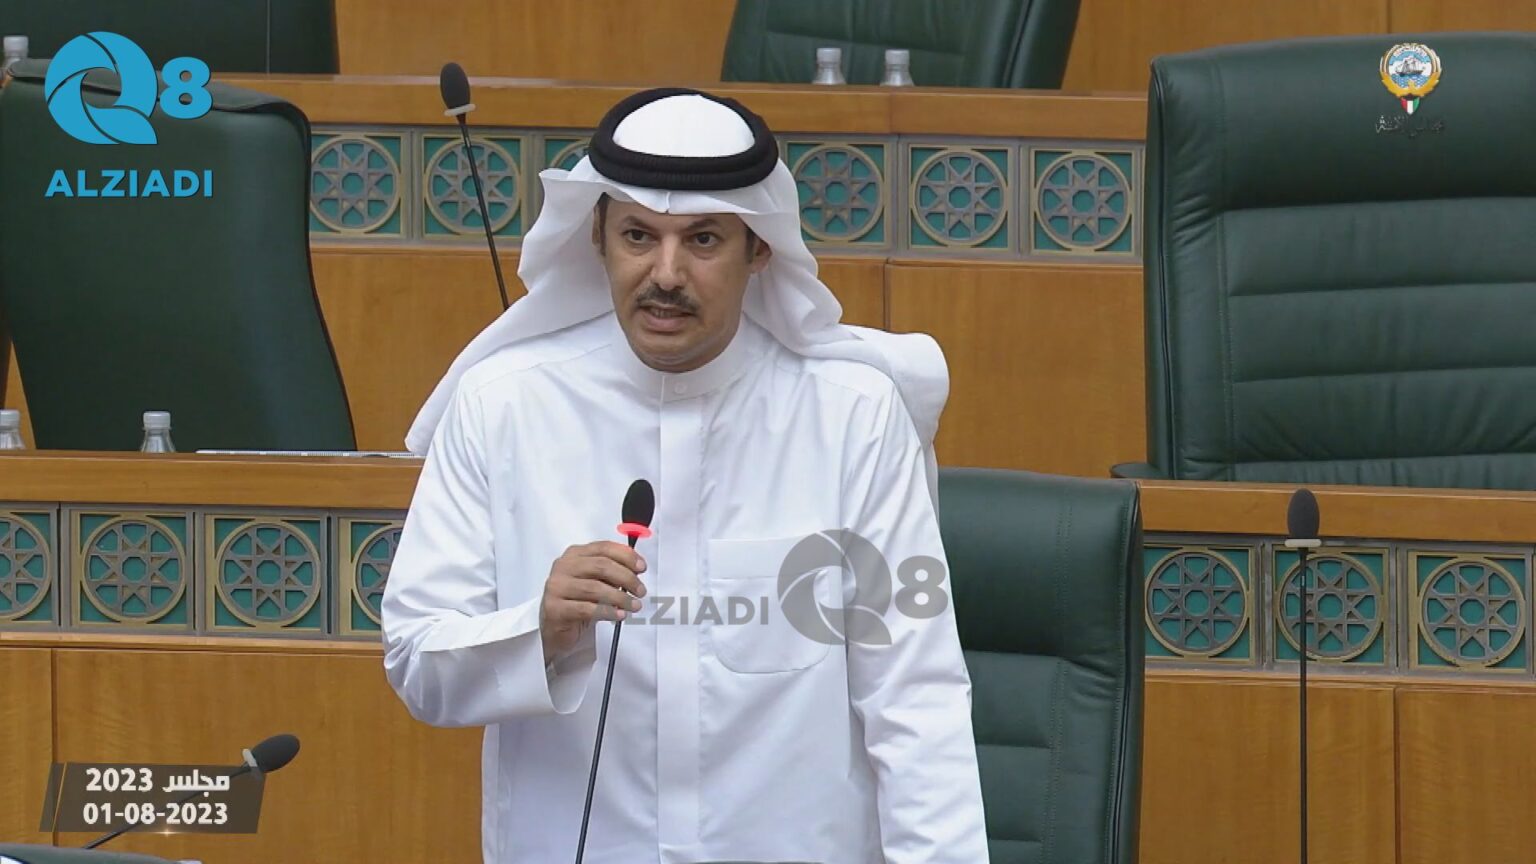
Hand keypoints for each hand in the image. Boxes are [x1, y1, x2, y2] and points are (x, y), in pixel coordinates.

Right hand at [540, 541, 646, 662]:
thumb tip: (636, 570)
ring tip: (634, 606)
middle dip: (626, 578)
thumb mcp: (596, 582)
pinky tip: (619, 615)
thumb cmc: (578, 601)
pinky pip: (586, 609)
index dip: (626, 556)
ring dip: (620, 598)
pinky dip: (607, 612)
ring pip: (594, 588)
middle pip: (601, 566)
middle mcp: (563, 567)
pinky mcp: (554, 608)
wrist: (556, 628)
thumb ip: (612, 573)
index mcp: (574, 555)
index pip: (603, 548)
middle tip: (641, 591)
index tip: (642, 567)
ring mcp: (556, 587)